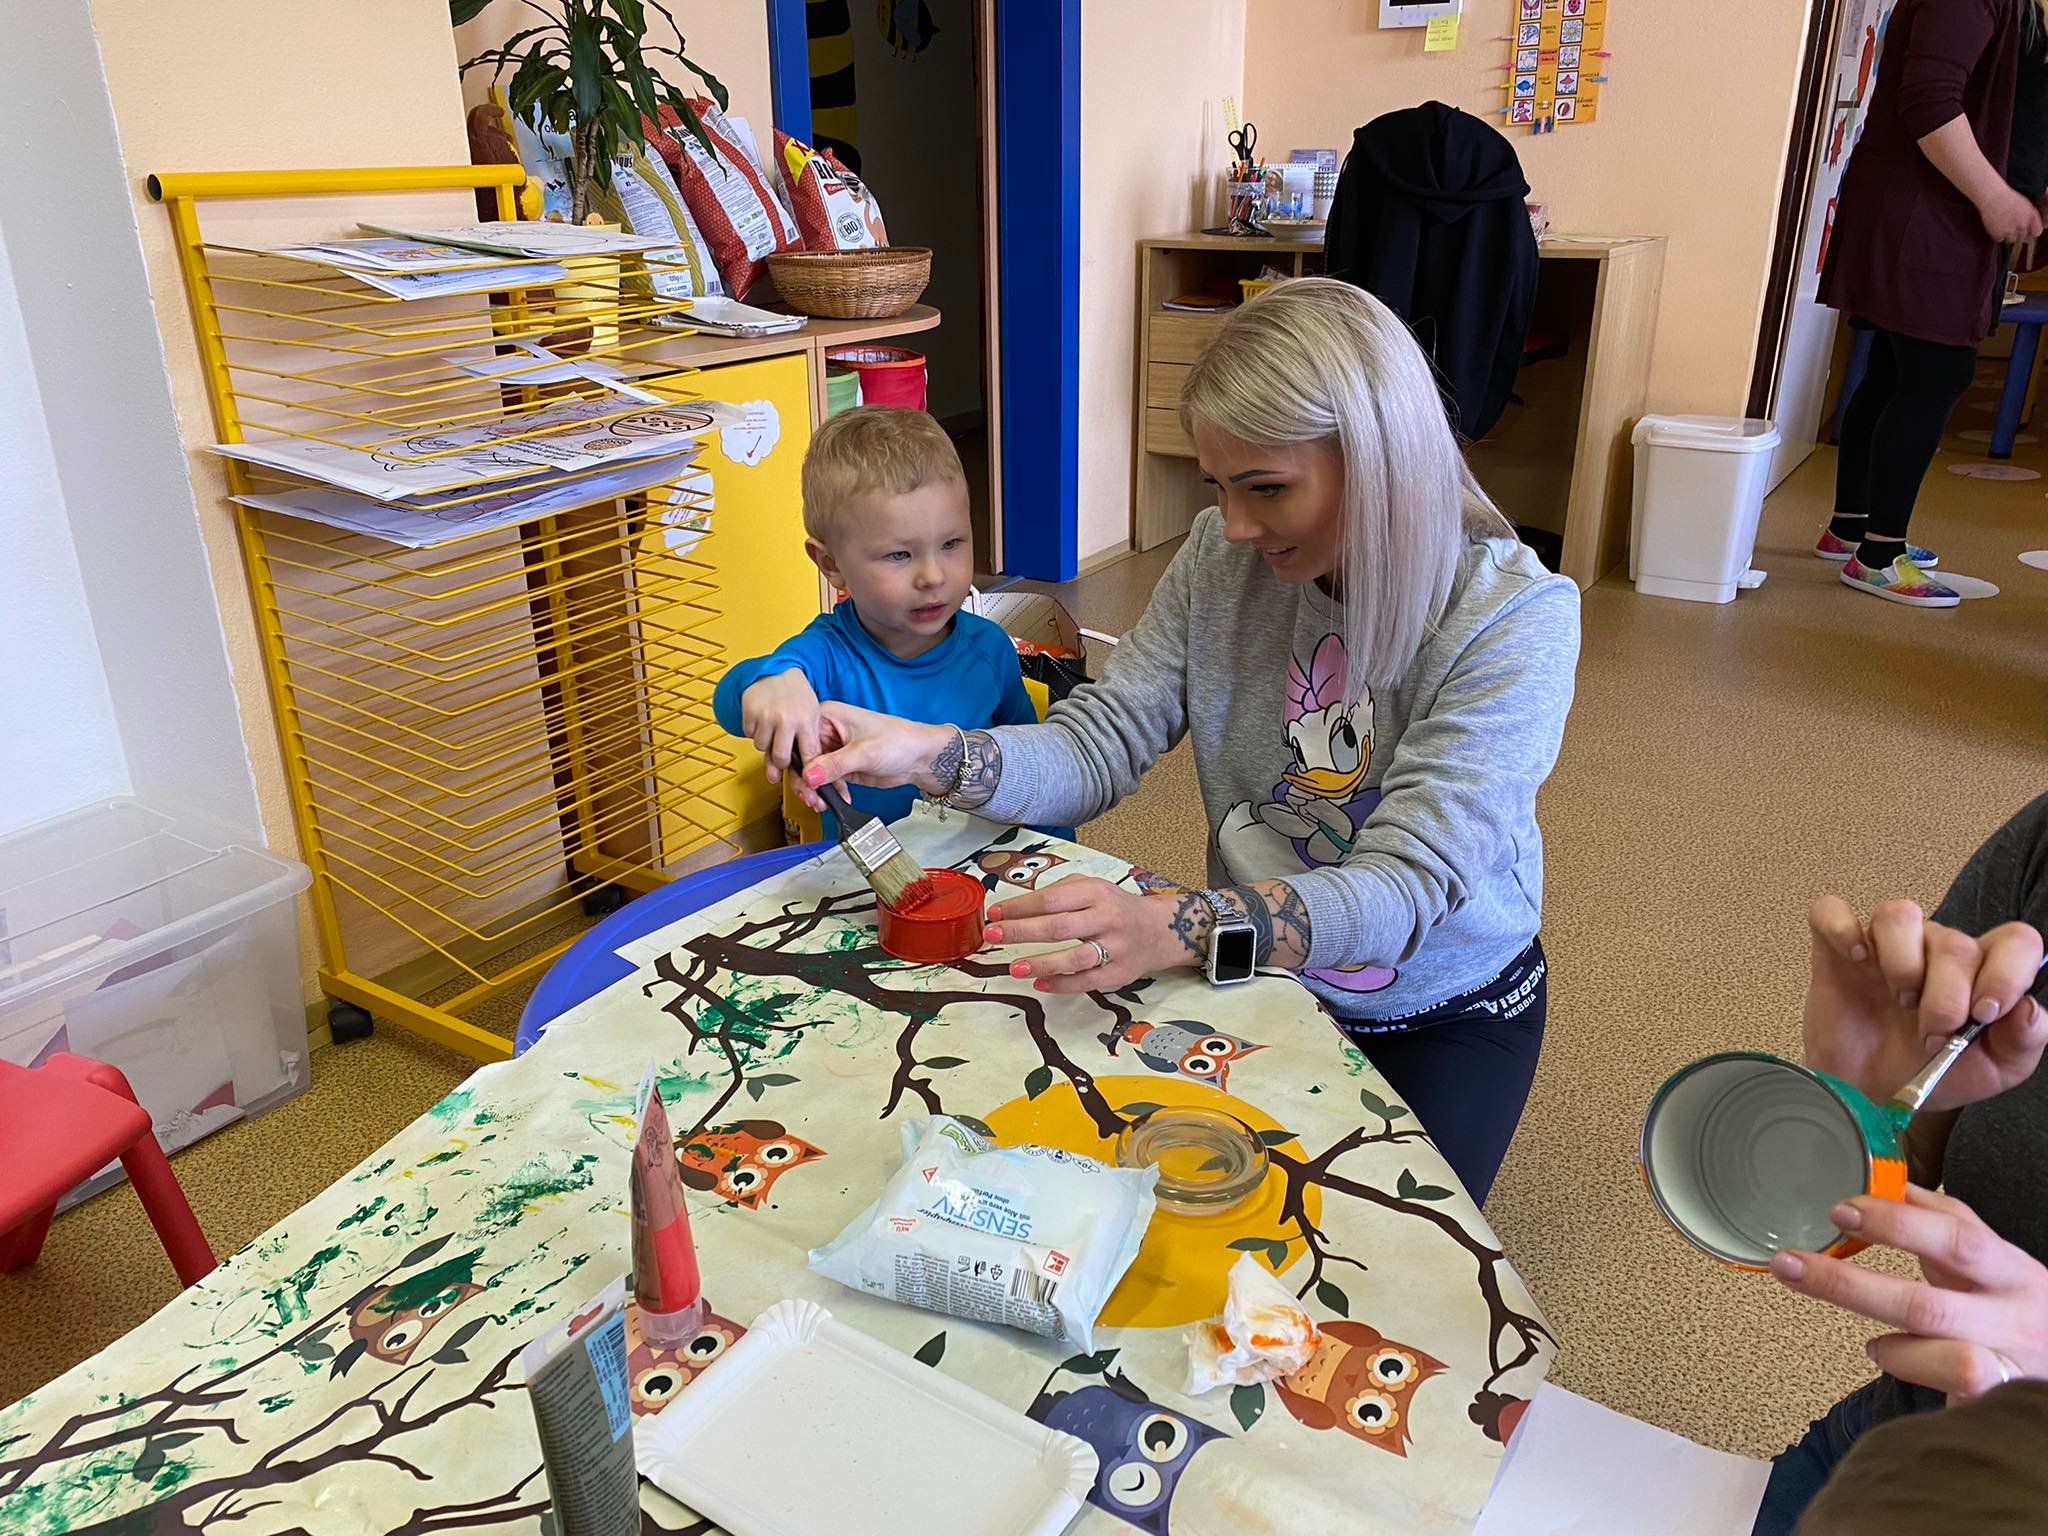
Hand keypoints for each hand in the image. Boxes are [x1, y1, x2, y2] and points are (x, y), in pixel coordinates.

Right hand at [739, 670, 821, 783]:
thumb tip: (805, 774)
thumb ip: (810, 743)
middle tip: (783, 753)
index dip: (806, 769)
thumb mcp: (812, 716)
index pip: (808, 756)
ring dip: (766, 743)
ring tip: (774, 728)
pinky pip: (749, 735)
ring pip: (762, 748)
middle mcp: (786, 719)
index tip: (805, 776)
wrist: (778, 671)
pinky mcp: (749, 712)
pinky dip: (755, 731)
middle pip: (780, 759)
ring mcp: (766, 716)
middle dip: (781, 761)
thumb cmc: (798, 696)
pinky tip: (763, 720)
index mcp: (806, 720)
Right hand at [792, 703, 951, 812]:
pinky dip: (828, 793)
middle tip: (811, 797)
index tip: (803, 781)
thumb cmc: (899, 740)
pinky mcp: (841, 768)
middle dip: (805, 781)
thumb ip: (835, 765)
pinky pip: (825, 782)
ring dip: (815, 790)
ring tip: (821, 803)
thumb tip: (809, 776)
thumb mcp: (865, 752)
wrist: (920, 758)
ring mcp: (834, 751)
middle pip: (802, 758)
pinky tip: (837, 800)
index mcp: (828, 716)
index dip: (798, 761)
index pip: (801, 738)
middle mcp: (827, 732)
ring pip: (811, 773)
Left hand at [985, 876, 1200, 994]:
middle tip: (993, 936)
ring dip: (1041, 963)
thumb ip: (1060, 892)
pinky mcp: (1120, 972)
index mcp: (1095, 892)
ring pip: (1074, 957)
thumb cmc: (1116, 907)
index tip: (996, 913)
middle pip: (1058, 927)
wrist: (1160, 930)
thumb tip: (1019, 905)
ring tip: (1014, 967)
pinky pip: (1087, 981)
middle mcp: (1106, 918)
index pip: (1051, 899)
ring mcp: (1115, 947)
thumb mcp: (1092, 887)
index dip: (1020, 907)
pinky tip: (1040, 984)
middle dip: (1021, 931)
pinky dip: (1062, 984)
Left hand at [1770, 1185, 2047, 1399]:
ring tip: (1871, 1342)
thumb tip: (1895, 1185)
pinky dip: (1910, 1374)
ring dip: (1893, 1350)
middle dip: (1851, 1286)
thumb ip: (1948, 1223)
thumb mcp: (1994, 1260)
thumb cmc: (2019, 1310)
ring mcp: (2009, 1366)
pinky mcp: (1996, 1406)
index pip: (1956, 1238)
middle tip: (1791, 1265)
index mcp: (2011, 1271)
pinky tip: (1890, 1358)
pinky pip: (1950, 1398)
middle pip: (1929, 1306)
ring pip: (1950, 1362)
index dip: (1897, 1223)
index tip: (1840, 1210)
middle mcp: (2013, 1319)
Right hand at [1804, 896, 2044, 1109]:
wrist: (1870, 1094)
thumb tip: (2026, 1008)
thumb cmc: (1931, 1074)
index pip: (2016, 941)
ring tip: (1899, 1000)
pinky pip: (1832, 912)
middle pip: (1955, 943)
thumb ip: (2023, 1040)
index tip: (1985, 1014)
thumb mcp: (1994, 1069)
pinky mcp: (1836, 950)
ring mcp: (1885, 946)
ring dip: (1903, 963)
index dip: (2008, 972)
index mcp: (1981, 971)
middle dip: (1946, 998)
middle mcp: (1936, 949)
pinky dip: (1841, 929)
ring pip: (1900, 915)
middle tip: (1933, 1036)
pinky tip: (1855, 962)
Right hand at [1978, 183, 2044, 243]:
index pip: (2036, 232)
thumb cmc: (2006, 197)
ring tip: (2001, 224)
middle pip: (2022, 237)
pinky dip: (1996, 234)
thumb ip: (2029, 217)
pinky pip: (1999, 239)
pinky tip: (1995, 225)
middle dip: (2016, 232)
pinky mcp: (1998, 234)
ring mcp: (2010, 230)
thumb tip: (2028, 228)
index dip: (2030, 231)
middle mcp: (2022, 224)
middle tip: (2009, 224)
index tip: (2025, 229)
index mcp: (2031, 216)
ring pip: (2010, 240)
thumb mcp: (2025, 205)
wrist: (1992, 196)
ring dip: (2006, 234)